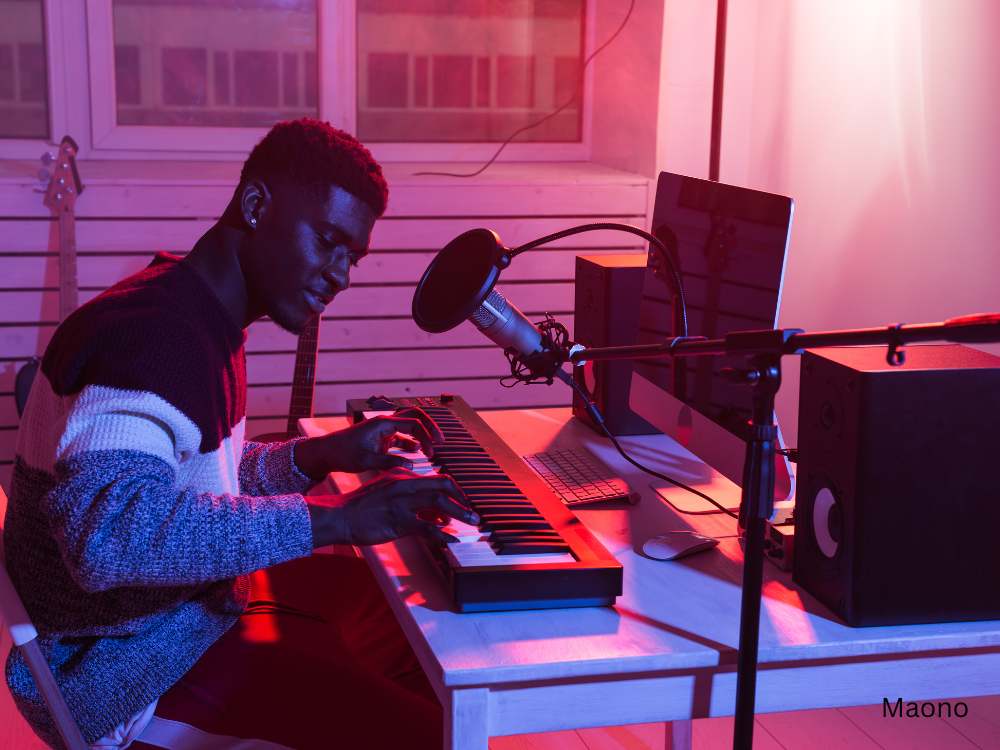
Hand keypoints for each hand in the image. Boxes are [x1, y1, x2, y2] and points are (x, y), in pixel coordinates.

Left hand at [293, 408, 444, 477]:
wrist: (325, 453)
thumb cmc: (341, 453)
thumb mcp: (365, 460)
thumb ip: (388, 462)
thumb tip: (411, 465)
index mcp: (382, 423)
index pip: (413, 422)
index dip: (428, 432)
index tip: (437, 445)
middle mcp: (384, 423)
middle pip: (414, 418)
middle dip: (429, 428)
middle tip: (440, 441)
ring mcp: (383, 431)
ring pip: (409, 428)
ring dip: (421, 437)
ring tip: (430, 452)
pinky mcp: (381, 440)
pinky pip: (401, 438)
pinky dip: (411, 444)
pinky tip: (417, 454)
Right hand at [306, 468, 477, 546]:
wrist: (339, 516)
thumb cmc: (363, 508)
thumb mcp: (389, 495)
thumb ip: (414, 502)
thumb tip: (439, 515)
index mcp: (403, 476)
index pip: (437, 480)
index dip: (455, 492)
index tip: (463, 503)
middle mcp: (405, 484)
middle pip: (444, 487)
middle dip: (463, 500)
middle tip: (473, 514)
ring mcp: (402, 502)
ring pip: (440, 504)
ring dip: (461, 514)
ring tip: (472, 523)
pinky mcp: (398, 520)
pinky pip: (427, 528)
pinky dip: (442, 535)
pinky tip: (451, 542)